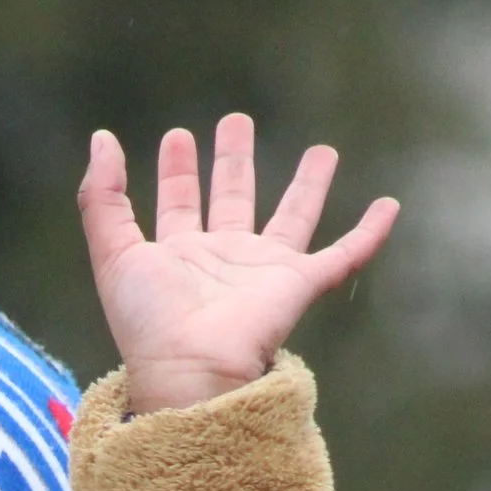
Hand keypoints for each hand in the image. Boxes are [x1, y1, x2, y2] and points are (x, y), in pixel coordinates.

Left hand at [78, 114, 398, 414]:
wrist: (191, 369)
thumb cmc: (149, 321)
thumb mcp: (113, 253)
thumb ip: (101, 197)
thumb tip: (103, 138)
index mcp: (179, 257)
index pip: (179, 204)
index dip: (177, 171)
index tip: (179, 136)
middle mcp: (223, 261)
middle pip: (233, 200)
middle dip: (234, 161)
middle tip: (236, 122)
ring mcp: (264, 273)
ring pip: (292, 218)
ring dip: (307, 185)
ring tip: (323, 150)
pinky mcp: (300, 285)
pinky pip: (345, 254)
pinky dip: (370, 233)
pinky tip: (390, 206)